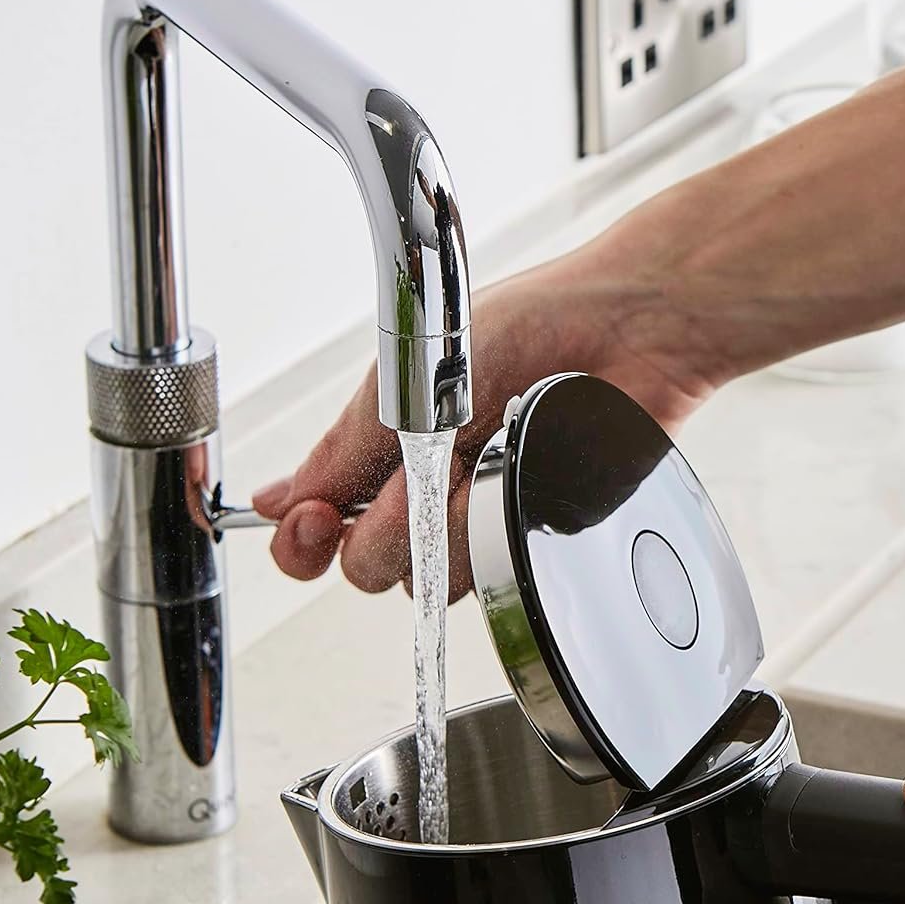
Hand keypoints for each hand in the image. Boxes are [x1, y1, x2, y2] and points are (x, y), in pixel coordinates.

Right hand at [253, 237, 720, 599]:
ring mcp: (479, 515)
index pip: (318, 526)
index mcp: (387, 450)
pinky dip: (495, 528)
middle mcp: (427, 492)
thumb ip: (345, 448)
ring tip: (484, 460)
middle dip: (383, 532)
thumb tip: (276, 499)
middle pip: (368, 566)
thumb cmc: (532, 326)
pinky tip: (517, 476)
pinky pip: (492, 569)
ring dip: (448, 527)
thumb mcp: (410, 380)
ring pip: (431, 578)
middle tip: (419, 483)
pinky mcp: (531, 532)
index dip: (303, 539)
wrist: (627, 329)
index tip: (314, 521)